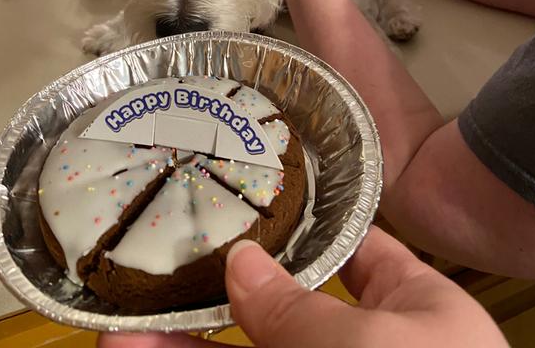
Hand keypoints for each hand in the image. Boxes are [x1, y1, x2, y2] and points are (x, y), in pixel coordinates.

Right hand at [97, 225, 506, 347]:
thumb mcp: (370, 345)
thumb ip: (300, 309)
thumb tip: (241, 262)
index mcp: (416, 313)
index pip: (355, 250)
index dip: (303, 225)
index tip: (244, 201)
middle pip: (285, 310)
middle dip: (219, 293)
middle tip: (159, 269)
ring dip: (182, 345)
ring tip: (117, 333)